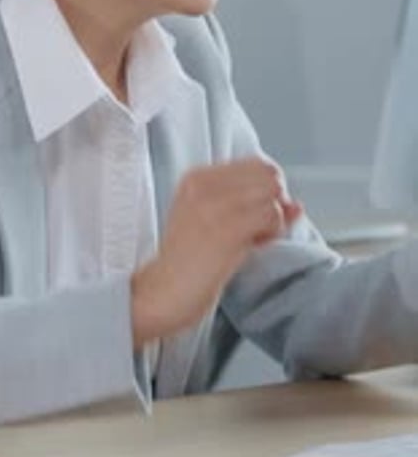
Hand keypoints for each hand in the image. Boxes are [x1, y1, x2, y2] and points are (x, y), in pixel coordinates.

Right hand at [131, 156, 301, 347]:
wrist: (161, 293)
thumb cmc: (188, 263)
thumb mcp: (213, 221)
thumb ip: (250, 206)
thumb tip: (295, 204)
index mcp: (196, 177)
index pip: (256, 163)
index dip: (267, 190)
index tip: (256, 215)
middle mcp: (204, 184)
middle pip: (269, 173)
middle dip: (275, 200)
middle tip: (261, 228)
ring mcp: (214, 204)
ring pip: (272, 193)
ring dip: (275, 219)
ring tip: (255, 239)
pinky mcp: (227, 227)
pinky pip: (271, 215)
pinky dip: (273, 232)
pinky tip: (254, 246)